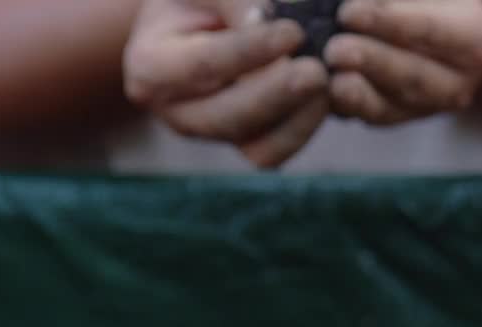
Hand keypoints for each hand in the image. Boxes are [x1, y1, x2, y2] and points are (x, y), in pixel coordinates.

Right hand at [123, 0, 330, 167]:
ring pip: (254, 146)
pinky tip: (329, 97)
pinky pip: (274, 152)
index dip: (251, 51)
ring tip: (330, 83)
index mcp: (151, 66)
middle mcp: (175, 110)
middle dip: (276, 95)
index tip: (293, 31)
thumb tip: (265, 19)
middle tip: (317, 71)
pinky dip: (304, 128)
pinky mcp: (241, 142)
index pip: (204, 64)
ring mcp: (210, 132)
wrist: (193, 21)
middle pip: (227, 117)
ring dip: (298, 118)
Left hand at [325, 0, 481, 124]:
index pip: (429, 29)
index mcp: (475, 36)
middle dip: (371, 63)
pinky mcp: (403, 118)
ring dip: (357, 95)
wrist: (430, 27)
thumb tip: (358, 2)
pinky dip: (348, 107)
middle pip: (413, 75)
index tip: (348, 12)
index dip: (387, 22)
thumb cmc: (424, 1)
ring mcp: (431, 106)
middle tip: (335, 50)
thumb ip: (393, 0)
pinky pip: (374, 118)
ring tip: (331, 80)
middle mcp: (460, 80)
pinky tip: (325, 93)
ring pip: (393, 106)